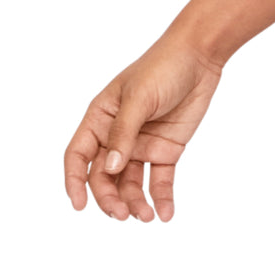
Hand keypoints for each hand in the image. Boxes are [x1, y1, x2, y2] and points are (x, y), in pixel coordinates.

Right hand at [62, 30, 224, 221]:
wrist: (200, 57)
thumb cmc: (162, 68)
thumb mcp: (139, 99)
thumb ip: (123, 133)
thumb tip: (108, 168)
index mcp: (100, 119)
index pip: (78, 156)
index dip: (74, 182)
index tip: (79, 206)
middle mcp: (117, 136)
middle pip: (104, 176)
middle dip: (109, 198)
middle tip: (123, 214)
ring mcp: (141, 144)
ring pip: (130, 183)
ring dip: (135, 202)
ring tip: (146, 217)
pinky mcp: (166, 150)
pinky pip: (159, 180)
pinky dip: (160, 198)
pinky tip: (165, 214)